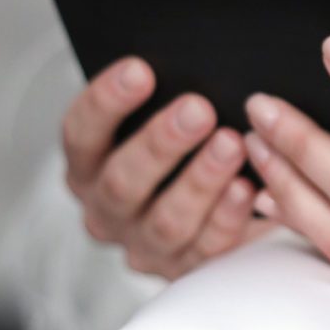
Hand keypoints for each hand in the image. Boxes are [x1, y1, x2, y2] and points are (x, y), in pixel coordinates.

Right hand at [62, 57, 274, 279]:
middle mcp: (107, 209)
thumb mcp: (164, 118)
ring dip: (200, 180)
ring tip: (232, 143)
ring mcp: (144, 245)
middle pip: (123, 181)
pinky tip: (249, 188)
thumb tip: (199, 59)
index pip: (81, 132)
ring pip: (166, 221)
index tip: (140, 69)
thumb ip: (168, 95)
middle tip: (199, 108)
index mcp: (89, 164)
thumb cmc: (184, 145)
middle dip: (162, 143)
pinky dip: (227, 217)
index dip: (106, 101)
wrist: (209, 210)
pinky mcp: (186, 270)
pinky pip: (206, 249)